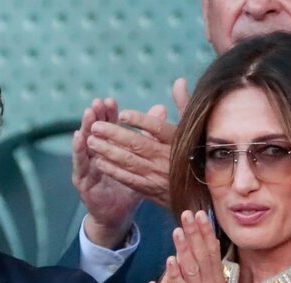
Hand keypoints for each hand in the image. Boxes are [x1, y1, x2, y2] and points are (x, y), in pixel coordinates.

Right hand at [73, 98, 142, 247]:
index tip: (111, 101)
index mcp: (110, 147)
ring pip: (85, 144)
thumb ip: (148, 135)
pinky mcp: (82, 181)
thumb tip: (160, 108)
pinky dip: (78, 150)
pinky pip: (80, 164)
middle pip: (95, 131)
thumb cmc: (130, 187)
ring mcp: (87, 167)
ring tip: (88, 113)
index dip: (110, 114)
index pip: (109, 126)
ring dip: (85, 127)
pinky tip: (78, 137)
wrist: (118, 214)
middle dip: (96, 116)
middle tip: (98, 103)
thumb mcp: (141, 161)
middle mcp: (96, 154)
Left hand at [84, 78, 190, 211]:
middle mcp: (167, 158)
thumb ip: (184, 105)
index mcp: (178, 141)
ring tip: (91, 141)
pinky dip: (113, 170)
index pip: (158, 128)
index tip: (122, 114)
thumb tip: (178, 81)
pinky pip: (128, 179)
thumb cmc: (195, 155)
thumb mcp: (193, 129)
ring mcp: (158, 175)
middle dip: (114, 135)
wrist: (199, 193)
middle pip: (138, 144)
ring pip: (129, 162)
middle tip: (95, 126)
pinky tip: (99, 162)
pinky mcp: (150, 189)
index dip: (139, 120)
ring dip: (108, 152)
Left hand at [166, 211, 248, 282]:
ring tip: (178, 228)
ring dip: (185, 247)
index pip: (212, 254)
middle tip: (190, 212)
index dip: (206, 234)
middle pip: (203, 254)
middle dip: (195, 232)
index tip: (202, 216)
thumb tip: (211, 270)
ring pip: (192, 267)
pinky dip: (176, 273)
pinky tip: (171, 259)